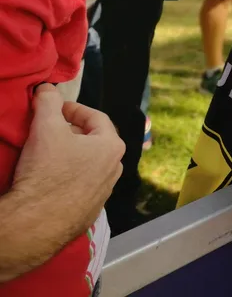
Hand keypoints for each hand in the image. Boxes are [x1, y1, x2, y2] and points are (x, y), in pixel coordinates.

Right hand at [11, 85, 124, 238]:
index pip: (96, 117)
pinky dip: (70, 177)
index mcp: (112, 147)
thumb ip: (49, 103)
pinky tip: (52, 179)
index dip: (74, 109)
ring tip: (50, 153)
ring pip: (90, 164)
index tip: (56, 109)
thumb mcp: (45, 128)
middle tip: (51, 129)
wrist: (35, 224)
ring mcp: (104, 193)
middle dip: (74, 132)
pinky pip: (82, 186)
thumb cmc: (46, 172)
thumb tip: (47, 88)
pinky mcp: (90, 211)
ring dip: (72, 155)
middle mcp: (115, 169)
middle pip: (95, 141)